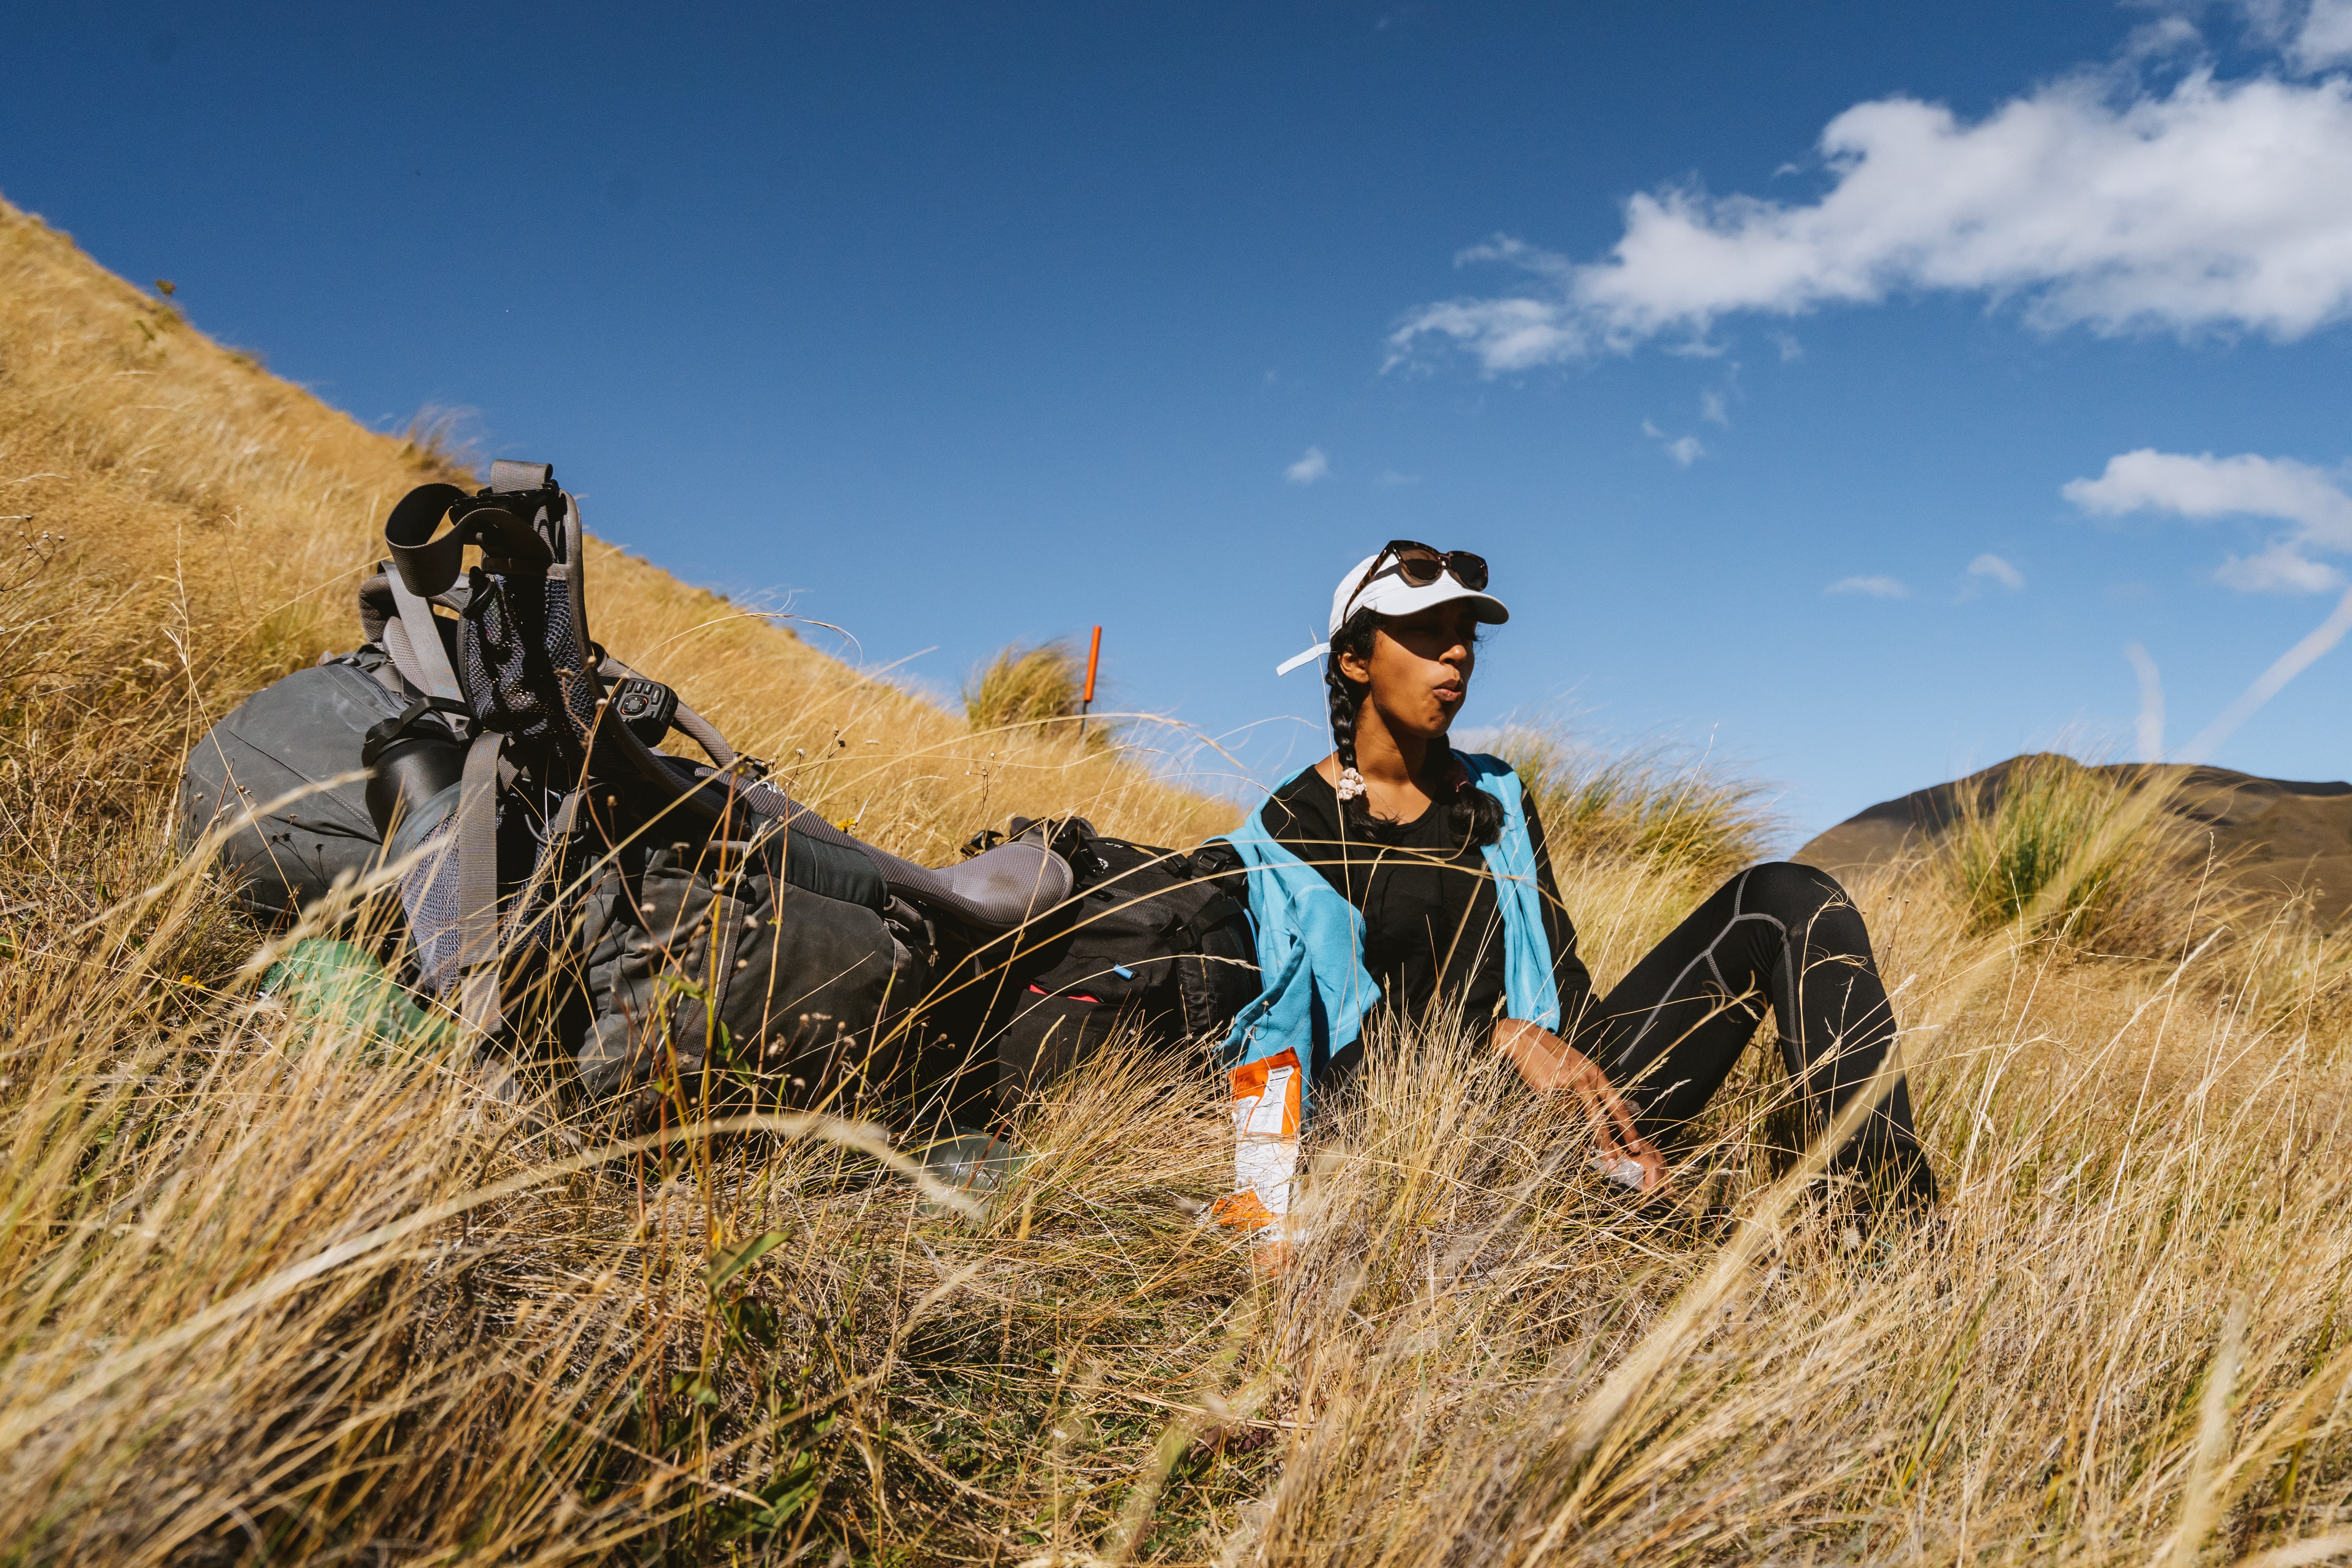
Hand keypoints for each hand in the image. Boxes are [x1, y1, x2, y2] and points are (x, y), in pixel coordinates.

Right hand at [1493, 1019, 1667, 1193]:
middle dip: (1609, 1139)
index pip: (1616, 1102)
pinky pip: (1556, 1111)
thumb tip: (1598, 1117)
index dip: (1626, 1124)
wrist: (1527, 1040)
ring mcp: (1565, 1083)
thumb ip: (1589, 1088)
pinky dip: (1559, 1121)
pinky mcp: (1548, 1088)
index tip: (1635, 1141)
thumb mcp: (1579, 1067)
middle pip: (1599, 1114)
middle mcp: (1584, 1078)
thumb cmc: (1555, 1056)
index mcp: (1595, 1073)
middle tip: (1616, 1159)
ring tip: (1591, 1156)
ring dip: (1584, 1139)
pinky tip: (1560, 1126)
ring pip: (1576, 1117)